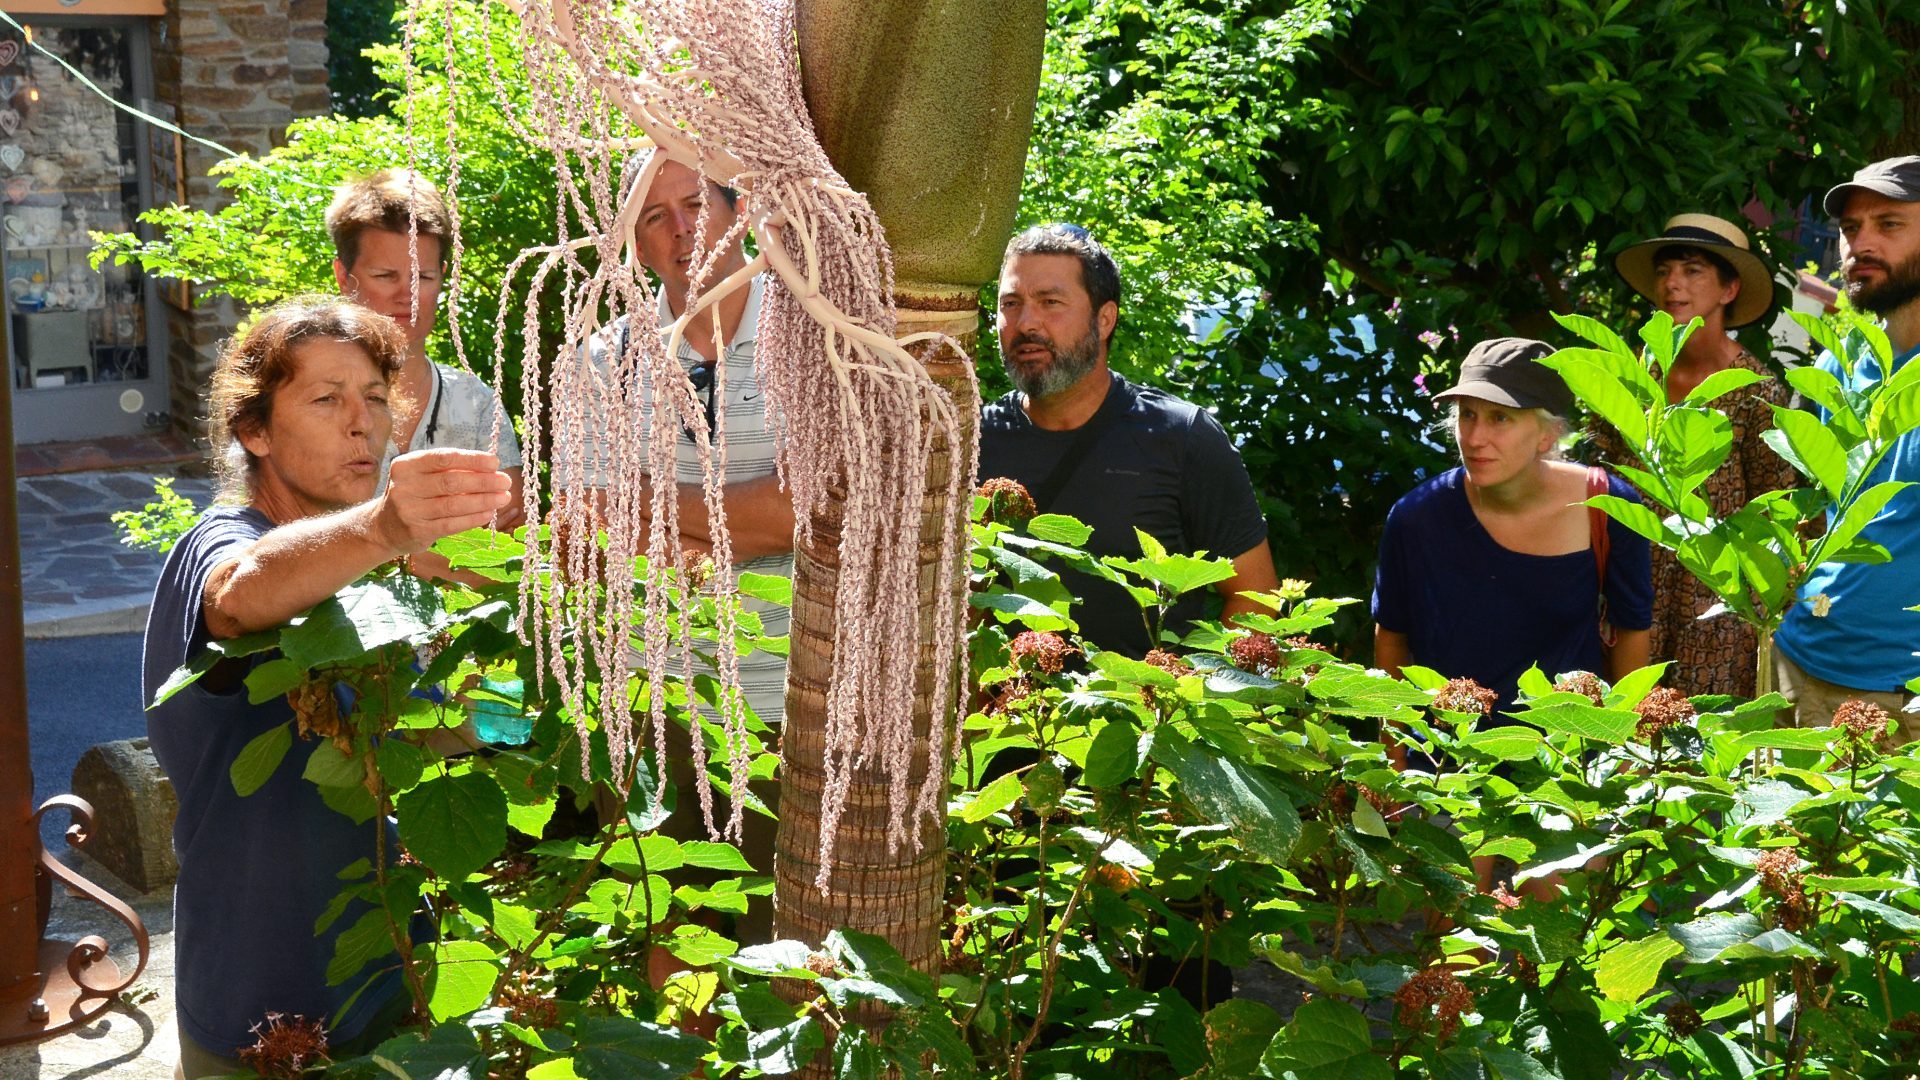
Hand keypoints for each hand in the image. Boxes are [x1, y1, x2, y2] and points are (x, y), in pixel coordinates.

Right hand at [377, 448, 512, 554]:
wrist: (384, 527)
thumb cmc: (413, 496)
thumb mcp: (422, 477)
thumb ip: (449, 471)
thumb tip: (490, 469)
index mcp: (406, 466)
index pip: (443, 458)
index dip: (472, 459)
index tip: (495, 462)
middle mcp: (404, 487)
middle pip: (451, 482)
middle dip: (484, 481)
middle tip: (506, 481)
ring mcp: (409, 511)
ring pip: (454, 504)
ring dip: (484, 500)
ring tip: (504, 497)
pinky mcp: (417, 531)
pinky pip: (452, 524)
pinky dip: (473, 518)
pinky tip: (489, 513)